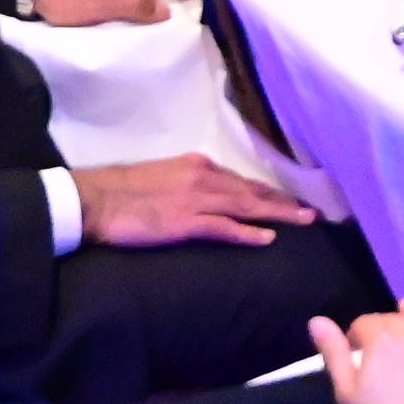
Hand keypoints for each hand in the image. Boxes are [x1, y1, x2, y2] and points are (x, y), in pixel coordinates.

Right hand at [75, 154, 320, 249]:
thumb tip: (207, 194)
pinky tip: (267, 239)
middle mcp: (203, 176)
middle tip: (310, 212)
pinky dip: (248, 232)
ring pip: (246, 205)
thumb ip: (187, 182)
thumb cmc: (121, 191)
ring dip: (277, 213)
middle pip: (251, 190)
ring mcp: (195, 198)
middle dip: (282, 201)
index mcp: (197, 165)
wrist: (93, 199)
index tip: (287, 199)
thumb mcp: (162, 176)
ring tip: (303, 221)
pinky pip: (224, 227)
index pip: (240, 180)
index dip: (266, 191)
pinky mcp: (185, 221)